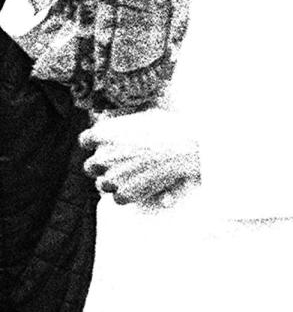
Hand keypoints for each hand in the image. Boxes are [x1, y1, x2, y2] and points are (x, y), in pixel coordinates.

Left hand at [80, 113, 200, 205]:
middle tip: (120, 164)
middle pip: (91, 166)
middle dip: (102, 166)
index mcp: (104, 133)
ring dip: (114, 182)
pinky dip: (128, 195)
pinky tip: (141, 188)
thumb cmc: (171, 128)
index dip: (95, 143)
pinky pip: (118, 198)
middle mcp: (103, 155)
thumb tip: (113, 117)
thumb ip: (126, 120)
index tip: (105, 145)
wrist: (186, 149)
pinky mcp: (124, 194)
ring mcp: (112, 177)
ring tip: (133, 177)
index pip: (86, 140)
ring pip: (102, 184)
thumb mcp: (147, 114)